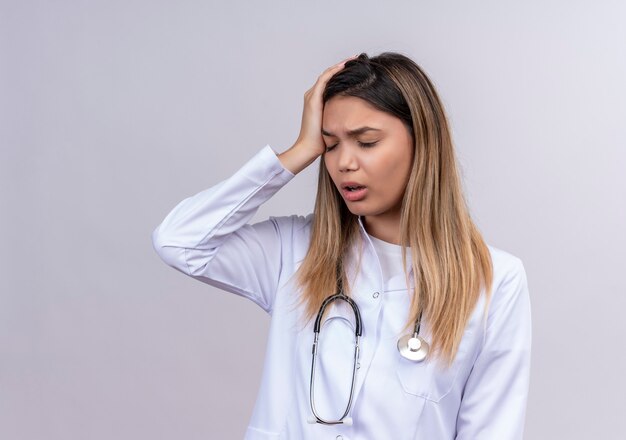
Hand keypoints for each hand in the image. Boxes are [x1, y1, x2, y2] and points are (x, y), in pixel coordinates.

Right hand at [278, 55, 358, 173]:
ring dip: (340, 66)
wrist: (309, 147)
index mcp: (316, 100)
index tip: (355, 67)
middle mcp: (312, 95)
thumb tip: (356, 113)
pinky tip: (344, 66)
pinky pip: (324, 80)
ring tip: (353, 59)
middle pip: (328, 75)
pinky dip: (334, 72)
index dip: (342, 73)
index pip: (330, 81)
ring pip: (326, 75)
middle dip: (342, 66)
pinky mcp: (312, 100)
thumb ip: (340, 115)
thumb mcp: (334, 123)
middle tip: (357, 59)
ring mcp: (311, 96)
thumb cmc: (321, 140)